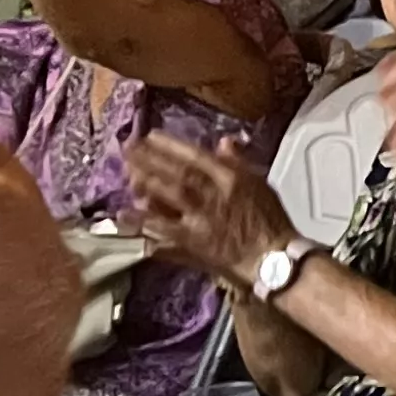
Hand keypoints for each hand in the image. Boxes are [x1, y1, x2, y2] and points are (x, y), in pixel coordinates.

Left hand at [129, 131, 295, 284]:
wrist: (271, 259)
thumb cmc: (268, 219)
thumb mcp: (259, 184)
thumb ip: (238, 162)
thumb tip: (224, 141)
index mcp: (232, 180)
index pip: (197, 157)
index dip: (171, 146)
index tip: (150, 136)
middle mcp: (212, 198)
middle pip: (177, 176)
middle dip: (150, 161)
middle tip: (127, 149)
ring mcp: (198, 224)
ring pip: (167, 202)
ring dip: (145, 188)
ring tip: (126, 177)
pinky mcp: (189, 247)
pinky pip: (161, 234)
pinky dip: (142, 225)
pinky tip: (124, 217)